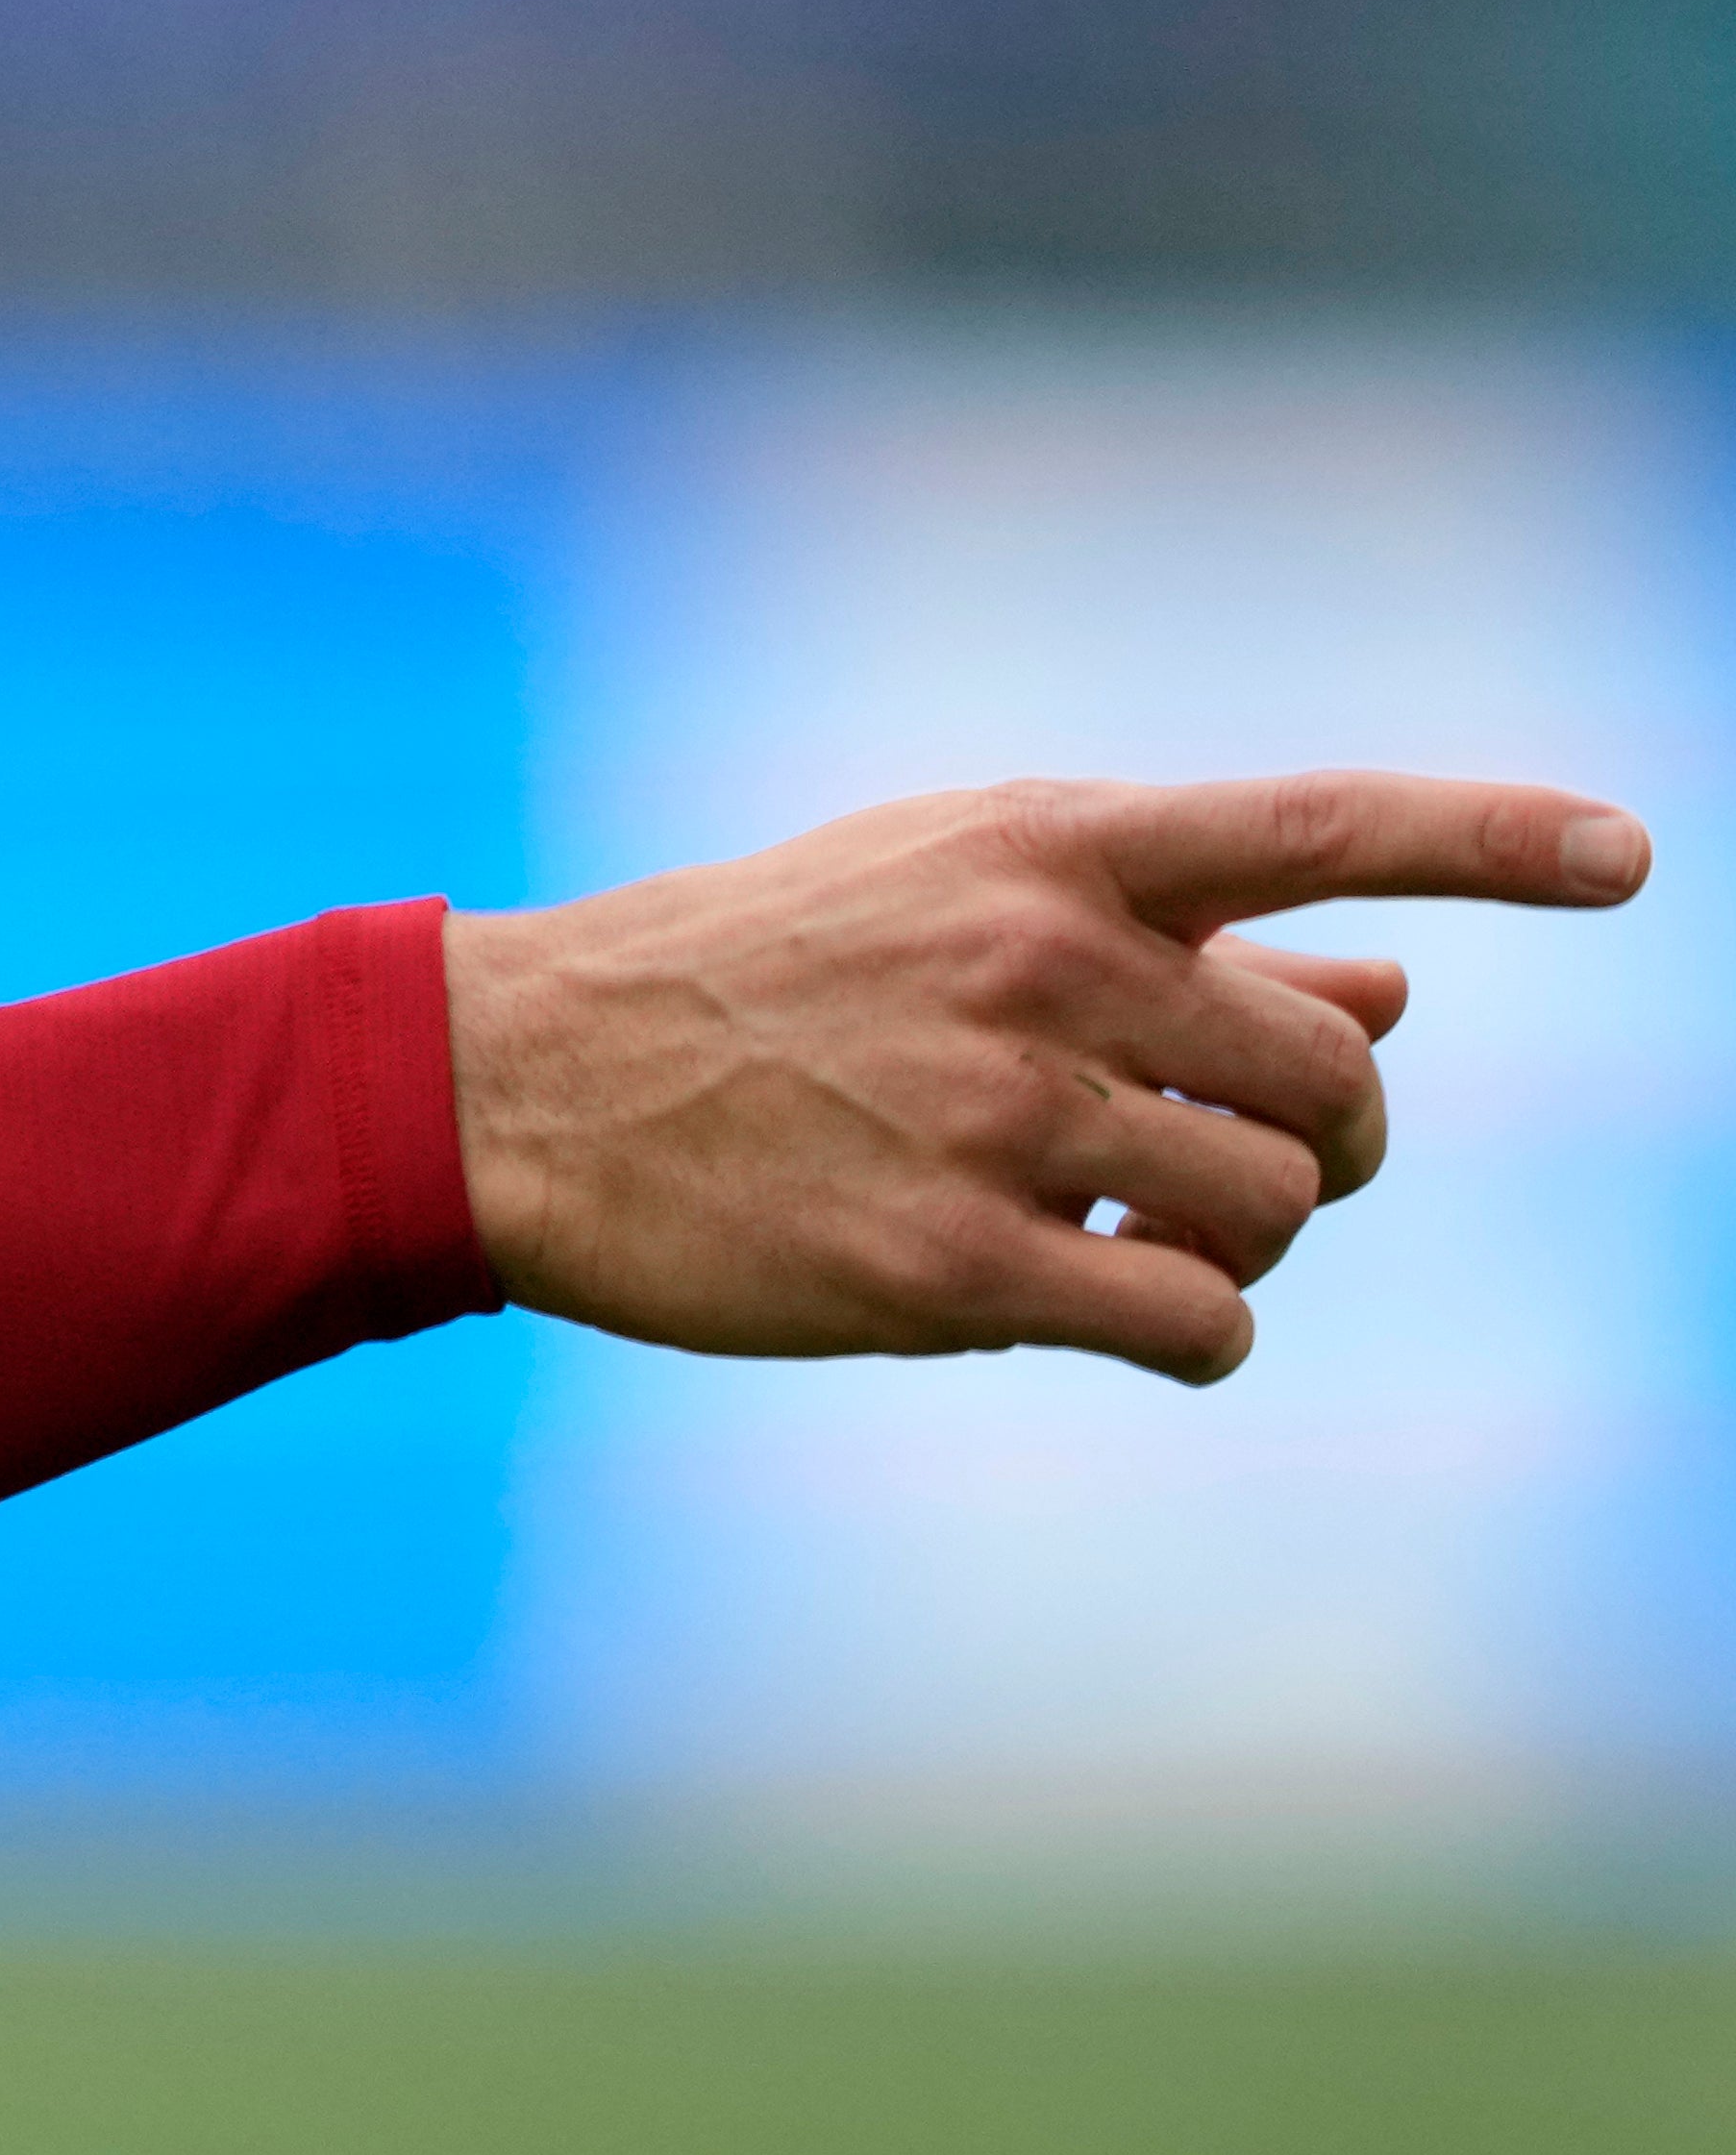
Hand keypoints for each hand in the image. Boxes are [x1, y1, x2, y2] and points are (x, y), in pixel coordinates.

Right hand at [442, 768, 1645, 1385]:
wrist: (529, 1076)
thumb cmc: (762, 974)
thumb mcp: (953, 897)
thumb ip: (1179, 940)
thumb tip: (1393, 999)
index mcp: (1046, 843)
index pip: (1317, 823)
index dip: (1490, 839)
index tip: (1634, 853)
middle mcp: (1037, 958)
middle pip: (1325, 1086)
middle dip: (1320, 1147)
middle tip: (1231, 1161)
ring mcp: (997, 1111)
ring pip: (1269, 1213)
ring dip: (1233, 1246)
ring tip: (1120, 1227)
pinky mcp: (951, 1263)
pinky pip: (1193, 1328)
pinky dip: (1184, 1331)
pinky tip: (1098, 1303)